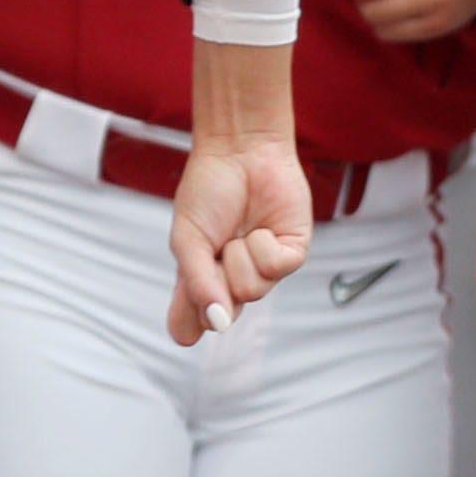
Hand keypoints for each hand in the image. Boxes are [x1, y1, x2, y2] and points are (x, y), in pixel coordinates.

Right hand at [166, 127, 310, 344]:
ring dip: (239, 257)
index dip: (189, 321)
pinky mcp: (290, 255)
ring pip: (251, 291)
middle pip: (223, 315)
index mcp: (201, 279)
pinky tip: (261, 228)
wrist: (240, 151)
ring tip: (239, 231)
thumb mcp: (188, 240)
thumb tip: (218, 325)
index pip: (192, 322)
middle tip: (214, 247)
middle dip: (215, 280)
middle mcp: (231, 281)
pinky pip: (276, 270)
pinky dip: (263, 247)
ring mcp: (262, 270)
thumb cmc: (210, 190)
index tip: (185, 306)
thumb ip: (196, 284)